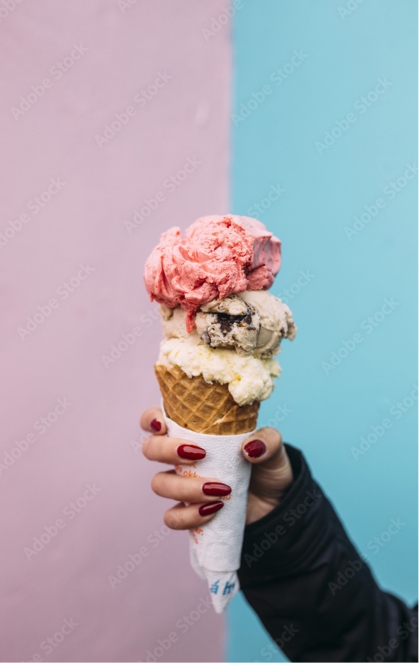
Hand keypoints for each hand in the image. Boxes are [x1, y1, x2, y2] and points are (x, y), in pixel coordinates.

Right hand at [140, 407, 293, 529]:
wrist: (276, 504)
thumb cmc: (267, 467)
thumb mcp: (273, 448)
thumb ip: (267, 441)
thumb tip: (250, 448)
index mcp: (193, 432)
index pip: (157, 419)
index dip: (151, 420)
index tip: (163, 425)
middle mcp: (180, 457)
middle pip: (150, 449)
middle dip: (167, 451)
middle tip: (198, 454)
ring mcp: (181, 485)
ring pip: (159, 483)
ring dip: (185, 487)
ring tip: (220, 489)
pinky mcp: (187, 513)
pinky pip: (172, 517)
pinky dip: (189, 515)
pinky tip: (214, 510)